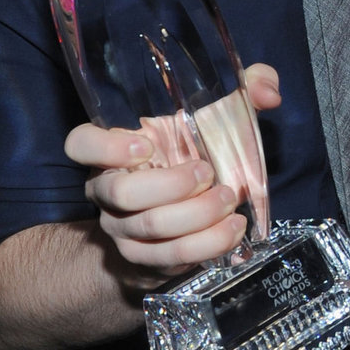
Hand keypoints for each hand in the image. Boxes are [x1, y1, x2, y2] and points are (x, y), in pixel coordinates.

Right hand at [63, 63, 279, 281]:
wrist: (178, 220)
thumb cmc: (189, 158)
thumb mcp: (209, 121)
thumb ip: (240, 94)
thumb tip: (268, 92)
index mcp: (112, 151)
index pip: (81, 144)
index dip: (105, 146)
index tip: (147, 145)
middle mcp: (108, 190)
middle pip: (121, 193)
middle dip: (171, 186)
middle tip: (208, 174)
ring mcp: (122, 227)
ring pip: (149, 227)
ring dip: (196, 216)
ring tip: (230, 202)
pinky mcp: (143, 257)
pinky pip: (170, 256)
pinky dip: (206, 244)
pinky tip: (232, 230)